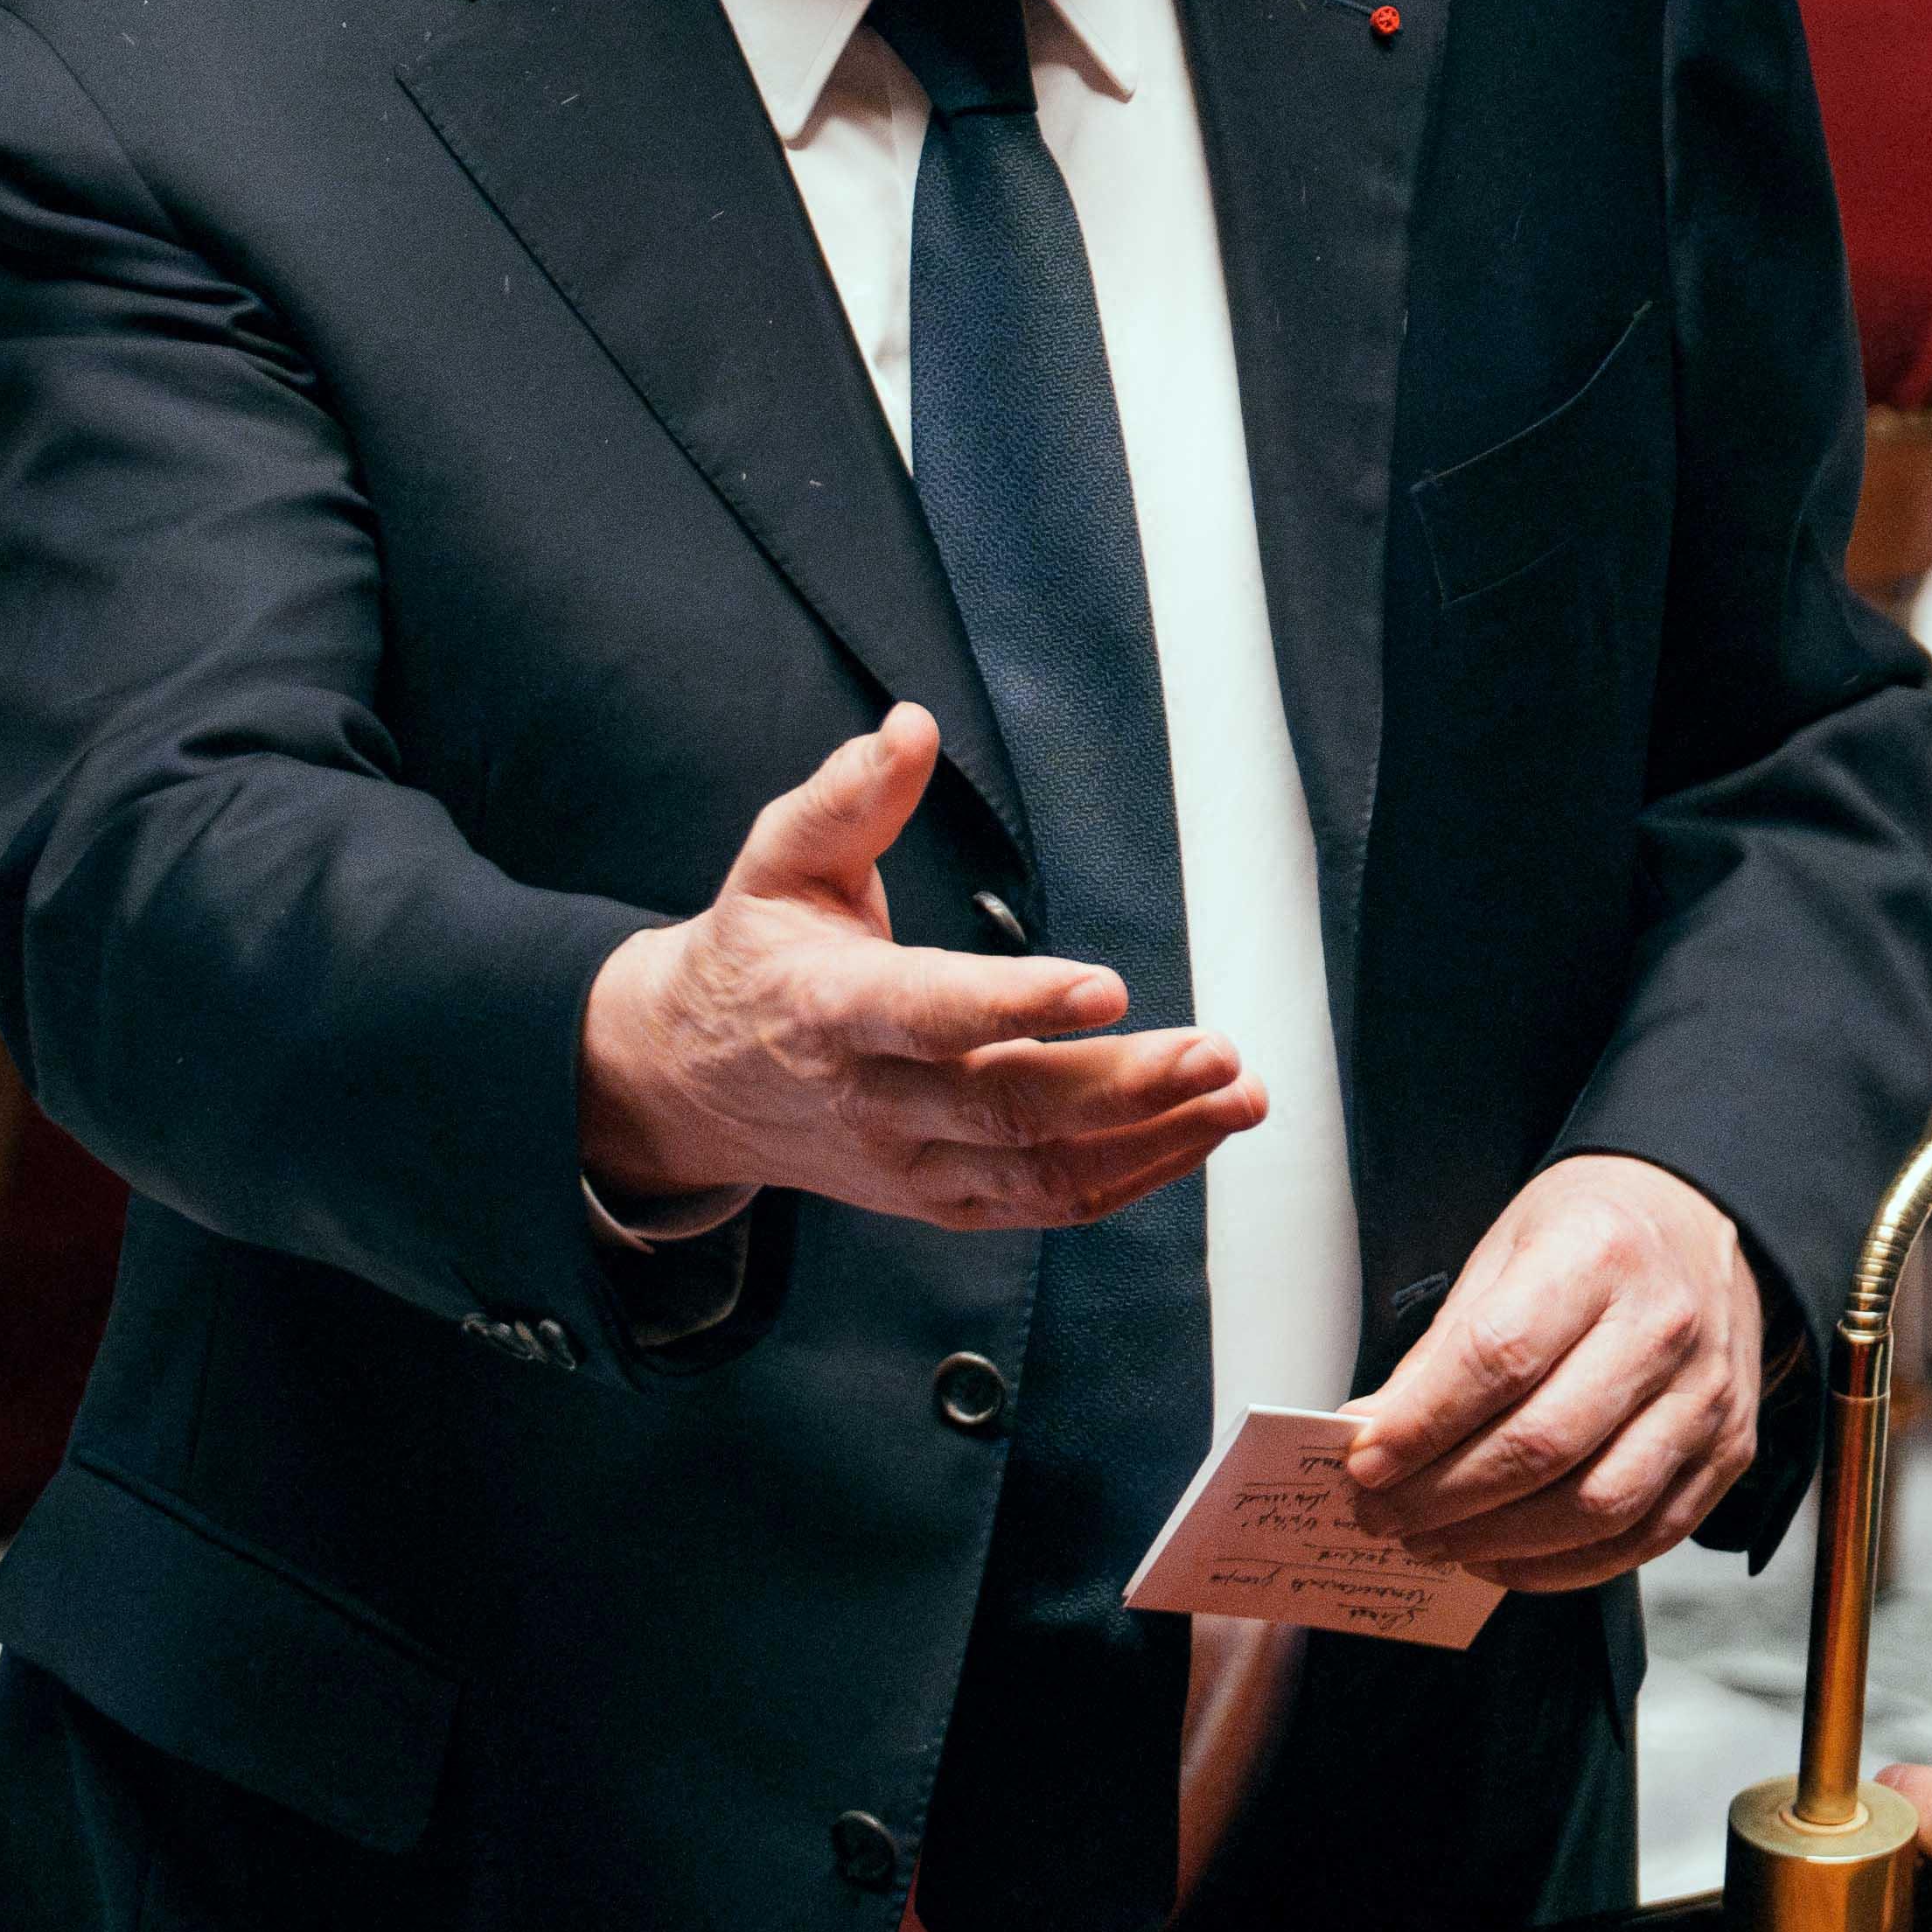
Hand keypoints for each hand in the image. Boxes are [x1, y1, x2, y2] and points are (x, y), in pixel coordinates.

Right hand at [578, 710, 1263, 1232]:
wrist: (690, 1084)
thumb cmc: (754, 957)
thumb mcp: (778, 863)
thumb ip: (846, 798)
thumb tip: (911, 726)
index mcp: (829, 1011)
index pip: (930, 1014)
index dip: (1018, 1005)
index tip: (1109, 986)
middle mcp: (873, 1102)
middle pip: (1008, 1109)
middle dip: (1125, 1087)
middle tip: (1220, 1054)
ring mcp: (909, 1167)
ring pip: (1040, 1171)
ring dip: (1153, 1141)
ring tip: (1241, 1098)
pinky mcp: (939, 1200)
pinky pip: (1044, 1205)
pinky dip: (1130, 1179)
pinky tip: (1197, 1135)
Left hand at [1336, 1156, 1769, 1589]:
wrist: (1703, 1220)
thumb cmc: (1595, 1233)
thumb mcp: (1504, 1253)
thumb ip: (1444, 1350)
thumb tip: (1374, 1433)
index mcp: (1598, 1257)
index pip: (1498, 1358)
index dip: (1422, 1423)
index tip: (1363, 1463)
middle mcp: (1663, 1327)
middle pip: (1544, 1444)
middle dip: (1443, 1497)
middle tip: (1382, 1516)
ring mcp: (1706, 1396)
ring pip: (1598, 1505)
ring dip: (1498, 1542)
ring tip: (1435, 1542)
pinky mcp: (1729, 1450)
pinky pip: (1646, 1535)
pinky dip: (1565, 1566)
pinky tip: (1506, 1559)